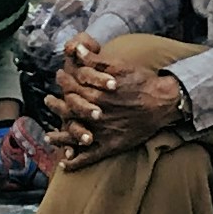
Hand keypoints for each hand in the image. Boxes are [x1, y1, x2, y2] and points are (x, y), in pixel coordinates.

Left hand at [41, 42, 185, 163]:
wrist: (163, 102)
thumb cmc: (142, 82)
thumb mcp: (119, 66)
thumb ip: (95, 60)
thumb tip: (76, 50)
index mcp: (95, 94)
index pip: (71, 89)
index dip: (63, 82)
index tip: (59, 77)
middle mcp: (95, 114)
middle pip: (68, 111)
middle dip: (56, 105)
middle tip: (49, 101)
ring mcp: (102, 132)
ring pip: (74, 135)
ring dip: (59, 136)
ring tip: (49, 136)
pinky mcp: (111, 146)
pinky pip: (89, 157)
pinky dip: (75, 161)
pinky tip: (65, 163)